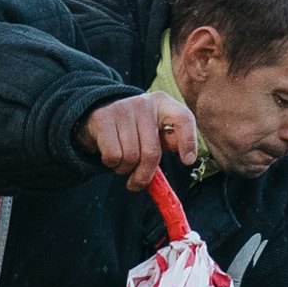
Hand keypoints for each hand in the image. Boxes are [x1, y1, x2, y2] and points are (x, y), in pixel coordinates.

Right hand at [78, 93, 197, 190]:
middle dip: (144, 175)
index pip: (183, 118)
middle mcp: (144, 103)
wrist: (99, 116)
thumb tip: (188, 158)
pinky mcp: (103, 118)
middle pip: (152, 152)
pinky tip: (111, 157)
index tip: (188, 161)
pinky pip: (113, 156)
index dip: (188, 141)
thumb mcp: (155, 131)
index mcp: (163, 103)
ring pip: (131, 157)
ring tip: (123, 163)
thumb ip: (170, 141)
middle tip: (138, 183)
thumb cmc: (135, 129)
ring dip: (125, 169)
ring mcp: (122, 108)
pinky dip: (112, 164)